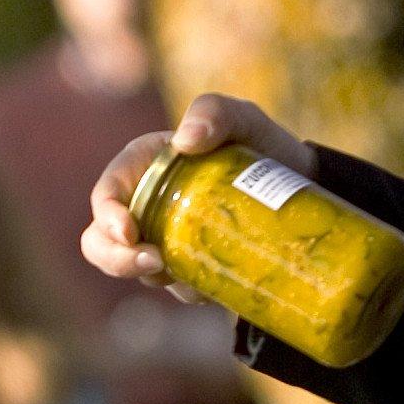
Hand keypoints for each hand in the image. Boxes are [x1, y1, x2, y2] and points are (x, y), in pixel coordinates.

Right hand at [83, 94, 317, 287]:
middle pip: (102, 241)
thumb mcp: (243, 119)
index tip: (130, 232)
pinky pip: (176, 288)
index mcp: (143, 167)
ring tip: (195, 276)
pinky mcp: (188, 265)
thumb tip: (186, 140)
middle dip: (117, 259)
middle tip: (156, 264)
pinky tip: (216, 285)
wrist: (301, 186)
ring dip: (159, 278)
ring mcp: (164, 239)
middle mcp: (145, 205)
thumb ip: (215, 112)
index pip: (107, 194)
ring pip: (137, 270)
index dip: (107, 216)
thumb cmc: (262, 144)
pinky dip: (190, 291)